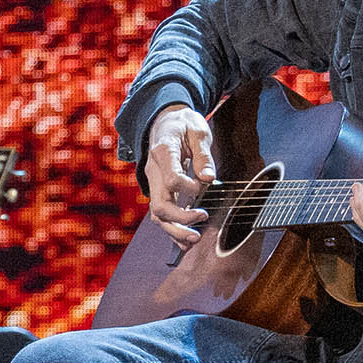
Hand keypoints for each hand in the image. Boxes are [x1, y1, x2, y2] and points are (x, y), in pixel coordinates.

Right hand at [143, 104, 215, 248]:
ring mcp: (153, 183)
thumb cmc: (183, 124)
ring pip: (157, 214)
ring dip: (175, 230)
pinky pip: (161, 214)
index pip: (172, 180)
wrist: (164, 121)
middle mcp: (153, 171)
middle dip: (180, 219)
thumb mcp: (198, 130)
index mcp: (163, 152)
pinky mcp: (158, 190)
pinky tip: (185, 241)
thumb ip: (203, 155)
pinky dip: (172, 229)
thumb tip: (209, 179)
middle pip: (160, 204)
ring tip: (194, 239)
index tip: (205, 184)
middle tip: (202, 220)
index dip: (189, 187)